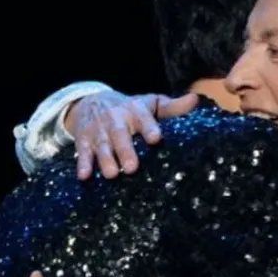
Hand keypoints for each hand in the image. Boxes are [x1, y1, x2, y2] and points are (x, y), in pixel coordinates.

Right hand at [65, 91, 198, 179]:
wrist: (91, 100)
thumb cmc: (131, 109)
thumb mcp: (150, 104)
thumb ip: (172, 107)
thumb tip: (195, 100)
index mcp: (135, 110)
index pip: (143, 117)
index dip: (149, 127)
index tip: (156, 139)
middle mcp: (116, 119)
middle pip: (120, 134)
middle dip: (125, 150)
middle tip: (132, 167)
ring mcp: (98, 130)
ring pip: (102, 145)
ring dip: (105, 159)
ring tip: (112, 175)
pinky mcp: (84, 139)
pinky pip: (82, 152)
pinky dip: (82, 164)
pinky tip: (84, 176)